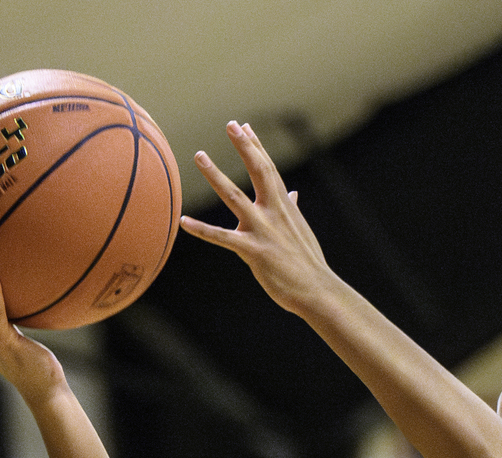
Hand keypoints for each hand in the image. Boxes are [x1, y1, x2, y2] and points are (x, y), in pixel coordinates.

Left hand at [179, 123, 335, 315]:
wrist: (317, 290)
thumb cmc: (308, 263)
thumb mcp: (301, 230)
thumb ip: (293, 209)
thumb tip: (294, 194)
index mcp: (285, 207)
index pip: (269, 169)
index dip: (256, 146)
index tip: (245, 126)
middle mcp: (274, 212)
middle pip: (258, 171)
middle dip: (245, 146)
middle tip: (231, 124)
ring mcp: (263, 231)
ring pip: (234, 197)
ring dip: (216, 175)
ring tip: (200, 155)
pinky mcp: (253, 252)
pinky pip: (222, 238)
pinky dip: (201, 230)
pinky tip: (184, 221)